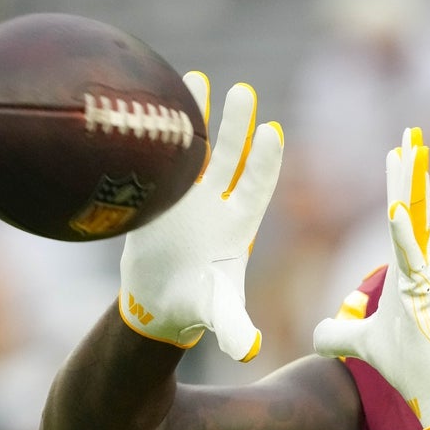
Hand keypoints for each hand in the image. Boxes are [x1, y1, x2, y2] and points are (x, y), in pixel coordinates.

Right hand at [119, 72, 282, 360]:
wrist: (162, 305)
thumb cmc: (196, 309)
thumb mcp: (217, 316)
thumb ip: (232, 327)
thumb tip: (248, 350)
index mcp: (240, 226)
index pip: (256, 186)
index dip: (263, 161)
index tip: (271, 132)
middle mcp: (219, 204)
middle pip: (231, 158)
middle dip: (237, 126)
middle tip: (244, 92)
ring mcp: (189, 196)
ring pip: (196, 150)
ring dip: (199, 117)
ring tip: (197, 79)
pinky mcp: (159, 195)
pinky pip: (163, 158)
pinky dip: (162, 133)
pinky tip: (157, 98)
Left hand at [313, 127, 429, 429]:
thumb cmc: (414, 368)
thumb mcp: (363, 348)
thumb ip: (340, 334)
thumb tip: (318, 335)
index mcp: (405, 273)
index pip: (401, 217)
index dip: (398, 183)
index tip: (400, 148)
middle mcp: (419, 269)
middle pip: (413, 207)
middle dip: (410, 169)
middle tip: (411, 131)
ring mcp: (427, 281)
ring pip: (418, 222)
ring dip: (412, 186)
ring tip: (410, 148)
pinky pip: (414, 258)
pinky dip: (406, 234)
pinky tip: (398, 207)